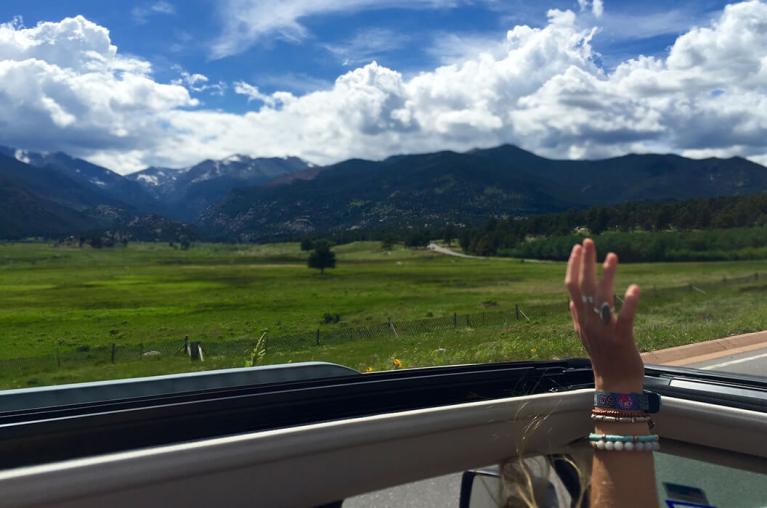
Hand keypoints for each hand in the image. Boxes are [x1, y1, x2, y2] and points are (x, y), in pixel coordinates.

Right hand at [564, 239, 643, 392]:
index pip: (572, 287)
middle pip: (583, 287)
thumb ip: (578, 318)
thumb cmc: (603, 359)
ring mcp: (604, 330)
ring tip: (613, 256)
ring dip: (607, 276)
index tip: (577, 248)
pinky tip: (636, 288)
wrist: (615, 384)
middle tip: (588, 241)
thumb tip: (571, 301)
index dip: (573, 266)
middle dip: (585, 262)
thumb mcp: (585, 337)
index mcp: (581, 319)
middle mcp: (588, 322)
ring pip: (602, 298)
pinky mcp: (622, 339)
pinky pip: (625, 318)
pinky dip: (630, 302)